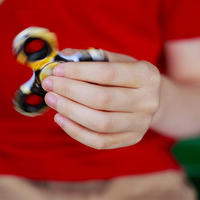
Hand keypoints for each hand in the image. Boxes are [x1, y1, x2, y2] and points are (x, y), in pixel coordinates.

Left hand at [41, 51, 160, 149]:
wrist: (149, 98)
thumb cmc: (125, 76)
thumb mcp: (115, 60)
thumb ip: (90, 57)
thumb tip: (62, 57)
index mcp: (147, 75)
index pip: (108, 73)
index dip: (79, 72)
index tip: (57, 70)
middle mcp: (148, 101)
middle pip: (102, 99)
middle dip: (70, 91)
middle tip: (49, 84)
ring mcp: (141, 124)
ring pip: (100, 123)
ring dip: (70, 111)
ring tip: (51, 100)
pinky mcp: (131, 139)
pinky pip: (99, 141)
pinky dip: (75, 131)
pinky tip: (60, 118)